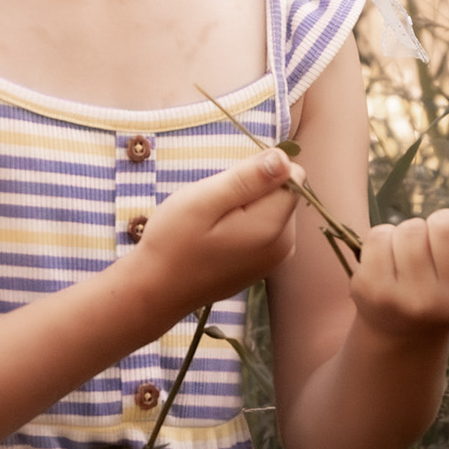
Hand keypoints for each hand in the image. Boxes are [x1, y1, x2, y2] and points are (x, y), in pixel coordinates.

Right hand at [131, 148, 302, 312]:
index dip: (259, 171)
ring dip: (246, 206)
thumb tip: (284, 158)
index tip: (227, 187)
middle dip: (252, 189)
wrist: (157, 290)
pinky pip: (264, 227)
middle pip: (283, 192)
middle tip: (214, 206)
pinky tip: (217, 237)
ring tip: (212, 222)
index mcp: (273, 227)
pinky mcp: (264, 264)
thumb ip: (248, 178)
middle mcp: (284, 245)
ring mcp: (276, 258)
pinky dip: (243, 224)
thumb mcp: (204, 200)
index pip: (291, 175)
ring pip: (272, 208)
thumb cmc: (174, 242)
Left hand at [351, 210, 448, 341]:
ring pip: (412, 229)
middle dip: (443, 227)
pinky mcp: (374, 291)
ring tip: (415, 260)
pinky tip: (390, 266)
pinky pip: (381, 236)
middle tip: (440, 251)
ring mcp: (413, 300)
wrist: (403, 326)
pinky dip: (384, 241)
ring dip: (412, 234)